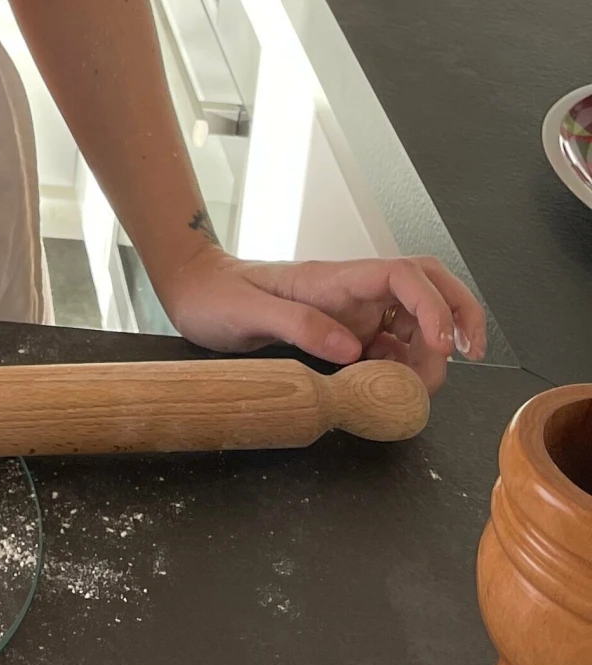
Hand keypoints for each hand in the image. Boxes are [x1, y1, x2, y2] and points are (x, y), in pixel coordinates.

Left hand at [154, 249, 486, 393]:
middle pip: (426, 286)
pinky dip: (406, 366)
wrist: (193, 292)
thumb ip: (299, 324)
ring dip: (432, 350)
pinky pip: (391, 346)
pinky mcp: (345, 334)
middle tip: (470, 354)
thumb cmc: (215, 296)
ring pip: (415, 321)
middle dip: (457, 313)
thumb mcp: (248, 312)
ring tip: (422, 386)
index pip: (403, 277)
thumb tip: (352, 348)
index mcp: (335, 278)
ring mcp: (351, 312)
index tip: (444, 346)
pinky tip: (397, 387)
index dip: (434, 307)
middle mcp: (352, 292)